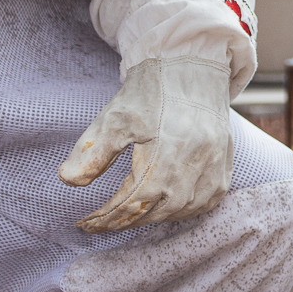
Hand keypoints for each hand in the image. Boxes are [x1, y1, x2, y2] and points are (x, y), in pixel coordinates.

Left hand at [58, 58, 232, 231]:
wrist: (190, 68)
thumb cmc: (151, 92)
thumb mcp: (115, 117)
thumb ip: (92, 152)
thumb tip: (68, 180)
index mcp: (166, 153)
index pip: (132, 202)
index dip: (106, 218)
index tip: (86, 223)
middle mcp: (195, 164)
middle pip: (157, 212)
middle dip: (126, 221)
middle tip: (103, 222)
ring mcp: (214, 166)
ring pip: (182, 210)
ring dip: (154, 218)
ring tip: (130, 215)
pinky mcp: (224, 165)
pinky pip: (207, 202)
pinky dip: (185, 210)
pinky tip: (166, 207)